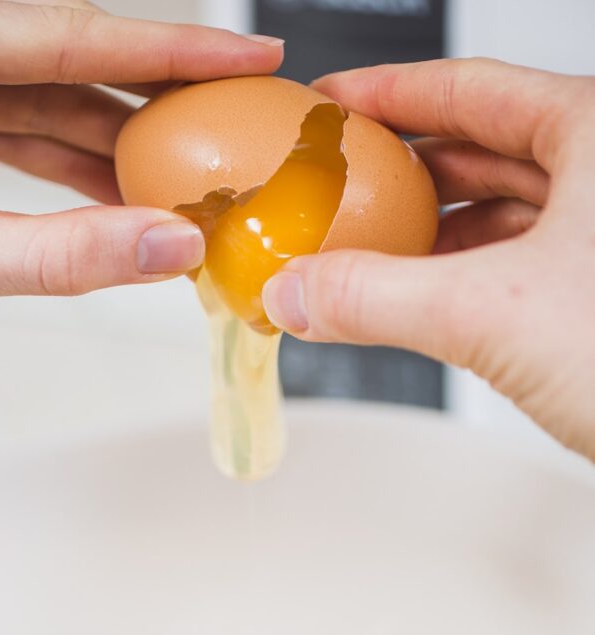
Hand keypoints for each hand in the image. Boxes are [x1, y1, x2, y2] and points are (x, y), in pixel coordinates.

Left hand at [0, 0, 282, 314]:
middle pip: (60, 60)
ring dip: (113, 147)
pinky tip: (121, 200)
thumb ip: (57, 255)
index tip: (247, 54)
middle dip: (149, 102)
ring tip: (189, 182)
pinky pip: (11, 131)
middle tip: (233, 125)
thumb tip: (169, 250)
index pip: (61, 31)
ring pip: (40, 100)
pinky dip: (66, 169)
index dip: (167, 48)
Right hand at [262, 59, 594, 462]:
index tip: (333, 107)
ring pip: (500, 214)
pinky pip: (514, 266)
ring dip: (427, 236)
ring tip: (361, 251)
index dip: (388, 95)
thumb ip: (376, 298)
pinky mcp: (594, 295)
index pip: (471, 90)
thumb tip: (298, 291)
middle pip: (482, 150)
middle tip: (336, 186)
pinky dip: (458, 279)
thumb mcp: (491, 315)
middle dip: (401, 173)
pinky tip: (417, 299)